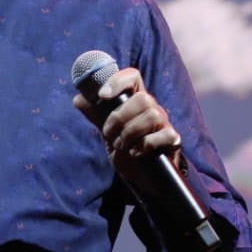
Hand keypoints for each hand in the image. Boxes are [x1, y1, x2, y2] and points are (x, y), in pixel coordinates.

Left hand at [72, 65, 182, 184]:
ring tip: (120, 145)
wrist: (140, 175)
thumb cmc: (125, 147)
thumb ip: (96, 115)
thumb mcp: (108, 131)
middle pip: (142, 98)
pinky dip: (146, 145)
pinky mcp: (172, 140)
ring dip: (130, 133)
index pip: (132, 76)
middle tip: (108, 134)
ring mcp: (163, 123)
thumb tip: (78, 99)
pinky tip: (135, 153)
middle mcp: (151, 107)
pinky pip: (165, 135)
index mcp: (134, 100)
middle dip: (119, 118)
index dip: (118, 81)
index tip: (102, 96)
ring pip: (151, 116)